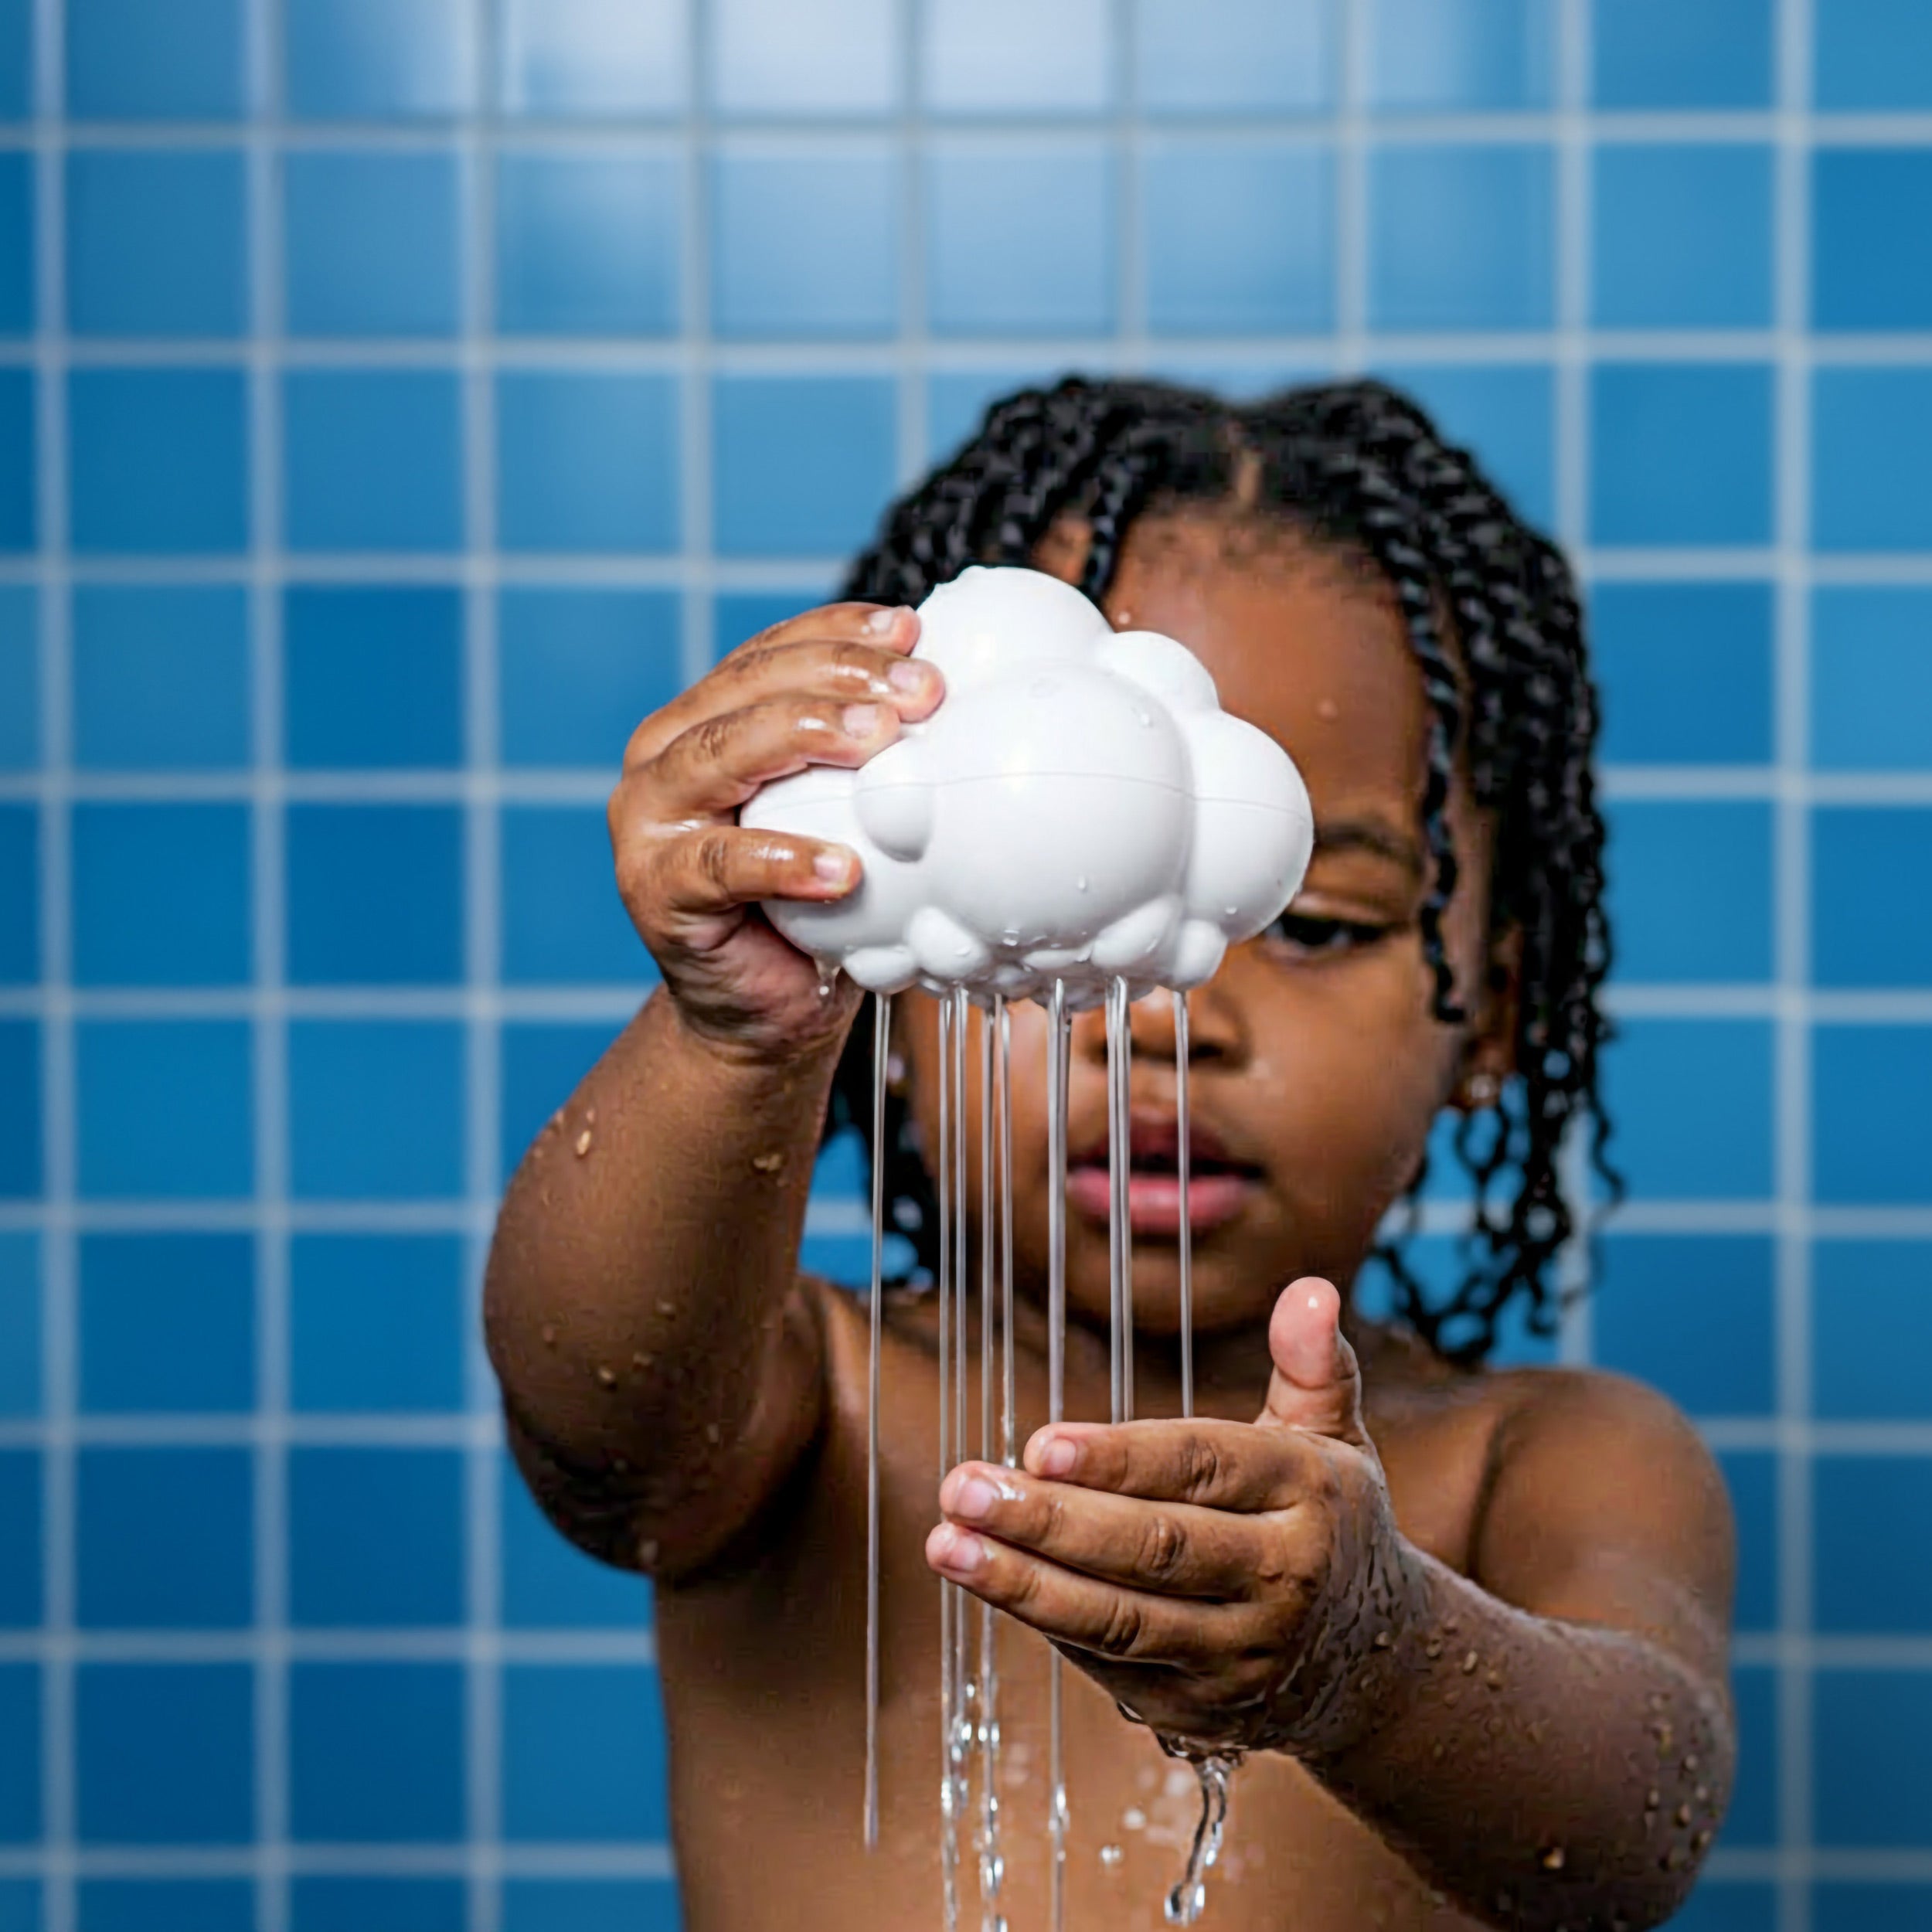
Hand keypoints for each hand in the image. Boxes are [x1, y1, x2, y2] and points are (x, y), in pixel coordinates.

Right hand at [607, 603, 942, 1055]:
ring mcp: (649, 825)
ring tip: (882, 741)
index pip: (769, 654)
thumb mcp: (840, 814)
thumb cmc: (813, 905)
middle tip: (920, 689)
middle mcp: (664, 759)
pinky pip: (721, 866)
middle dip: (838, 677)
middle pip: (747, 693)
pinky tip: (844, 868)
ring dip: (807, 735)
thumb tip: (952, 697)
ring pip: (720, 756)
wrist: (765, 1012)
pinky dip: (784, 859)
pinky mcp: (655, 891)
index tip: (909, 631)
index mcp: (703, 721)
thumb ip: (863, 758)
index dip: (838, 633)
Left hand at [925, 1279, 1426, 1756]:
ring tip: (945, 1543)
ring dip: (1022, 1584)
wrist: (1375, 1662)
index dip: (1119, 1459)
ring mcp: (1241, 1654)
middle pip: (1154, 1549)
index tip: (1037, 1444)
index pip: (1204, 1469)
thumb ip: (1310, 1363)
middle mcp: (1281, 1579)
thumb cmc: (1323, 1519)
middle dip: (1049, 1521)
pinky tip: (986, 1578)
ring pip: (1121, 1620)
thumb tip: (1309, 1289)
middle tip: (959, 1487)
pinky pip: (1112, 1665)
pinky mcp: (1202, 1711)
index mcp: (1310, 1495)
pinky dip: (1046, 1623)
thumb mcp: (1332, 1436)